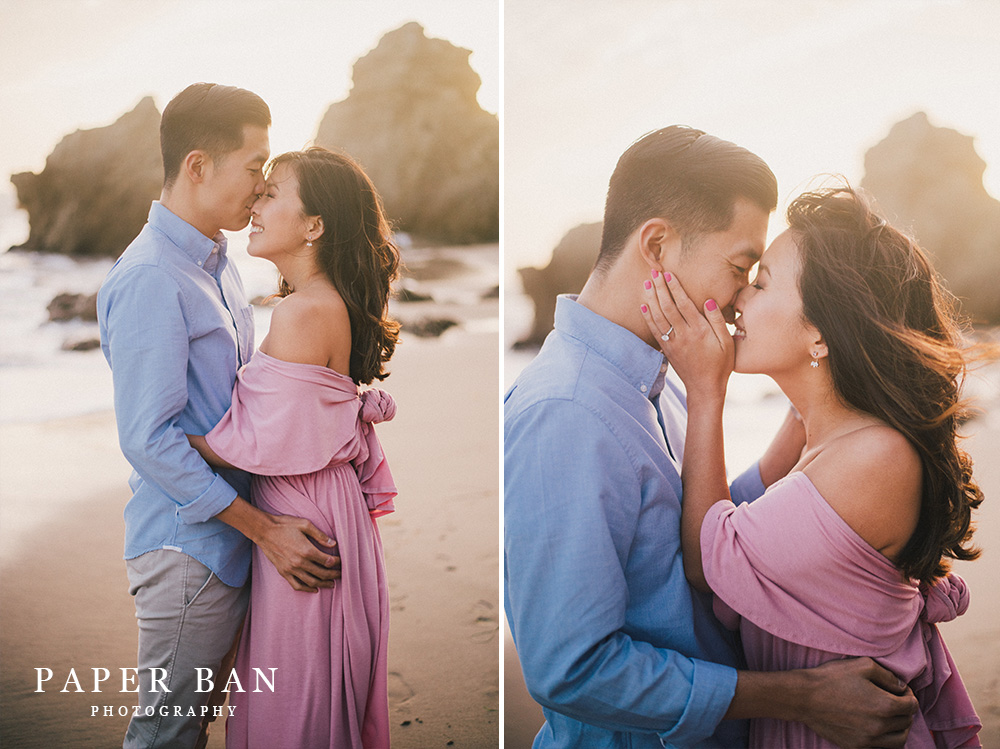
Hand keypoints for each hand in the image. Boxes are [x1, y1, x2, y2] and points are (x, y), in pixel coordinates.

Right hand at [255, 514, 341, 592]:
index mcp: (306, 550)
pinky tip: (314, 589)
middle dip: (334, 575)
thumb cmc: (285, 525)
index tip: (342, 561)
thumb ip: (320, 535)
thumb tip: (333, 544)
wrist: (264, 531)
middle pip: (322, 573)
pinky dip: (307, 589)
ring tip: (332, 584)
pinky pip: (297, 585)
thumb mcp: (305, 524)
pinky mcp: (283, 572)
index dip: (337, 562)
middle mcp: (299, 562)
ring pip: (311, 582)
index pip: (327, 561)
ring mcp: (290, 569)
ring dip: (323, 584)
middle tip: (341, 574)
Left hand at [640, 271, 732, 399]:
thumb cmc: (720, 364)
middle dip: (660, 288)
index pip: (684, 304)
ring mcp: (673, 343)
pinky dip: (648, 317)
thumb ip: (717, 321)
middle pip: (668, 307)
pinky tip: (643, 306)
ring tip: (646, 283)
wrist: (705, 388)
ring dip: (651, 299)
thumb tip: (708, 300)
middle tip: (654, 272)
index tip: (668, 274)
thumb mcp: (727, 342)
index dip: (675, 288)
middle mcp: (684, 335)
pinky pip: (655, 330)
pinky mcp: (667, 349)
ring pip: (658, 317)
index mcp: (699, 331)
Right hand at [798, 658, 916, 747]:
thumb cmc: (832, 678)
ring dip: (899, 729)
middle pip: (906, 722)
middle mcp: (880, 726)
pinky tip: (876, 728)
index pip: (912, 706)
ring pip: (898, 741)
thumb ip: (888, 676)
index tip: (901, 690)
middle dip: (905, 710)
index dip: (909, 695)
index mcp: (885, 705)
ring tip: (890, 718)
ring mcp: (868, 739)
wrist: (804, 697)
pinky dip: (884, 740)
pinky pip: (880, 748)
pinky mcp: (855, 746)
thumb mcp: (863, 665)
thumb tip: (901, 687)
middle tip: (895, 701)